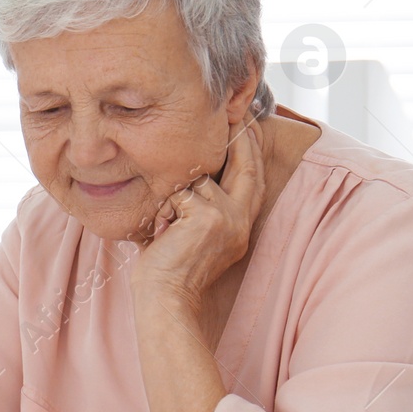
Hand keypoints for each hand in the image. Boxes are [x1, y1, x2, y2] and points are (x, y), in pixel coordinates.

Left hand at [131, 118, 265, 307]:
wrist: (165, 297)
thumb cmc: (167, 268)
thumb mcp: (189, 233)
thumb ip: (197, 206)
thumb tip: (188, 177)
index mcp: (239, 226)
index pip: (252, 180)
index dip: (251, 152)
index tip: (246, 125)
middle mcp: (240, 220)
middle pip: (247, 168)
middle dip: (241, 139)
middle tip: (238, 114)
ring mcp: (227, 218)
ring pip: (198, 181)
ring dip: (174, 195)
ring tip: (164, 225)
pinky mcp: (208, 217)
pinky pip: (180, 192)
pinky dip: (164, 207)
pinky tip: (161, 230)